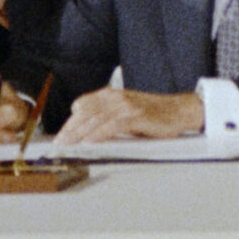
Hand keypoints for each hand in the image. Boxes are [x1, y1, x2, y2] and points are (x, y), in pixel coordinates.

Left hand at [54, 86, 203, 143]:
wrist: (179, 111)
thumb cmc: (153, 115)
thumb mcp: (126, 112)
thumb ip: (107, 116)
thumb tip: (85, 130)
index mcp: (112, 95)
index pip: (84, 106)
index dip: (70, 122)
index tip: (60, 135)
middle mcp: (117, 97)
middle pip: (87, 113)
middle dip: (71, 129)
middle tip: (59, 143)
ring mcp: (127, 105)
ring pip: (97, 119)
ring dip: (80, 133)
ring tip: (69, 144)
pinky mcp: (137, 115)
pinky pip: (114, 125)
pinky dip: (100, 133)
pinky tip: (90, 140)